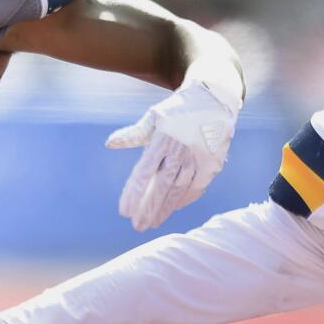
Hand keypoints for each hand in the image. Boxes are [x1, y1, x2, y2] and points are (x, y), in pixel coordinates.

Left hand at [107, 83, 237, 230]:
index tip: (124, 212)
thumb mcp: (154, 117)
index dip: (134, 194)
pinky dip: (185, 199)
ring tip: (152, 222)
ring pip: (179, 190)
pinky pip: (197, 186)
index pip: (144, 173)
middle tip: (137, 226)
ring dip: (165, 208)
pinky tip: (174, 208)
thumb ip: (133, 134)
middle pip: (162, 186)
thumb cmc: (177, 110)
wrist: (213, 97)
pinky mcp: (212, 163)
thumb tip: (109, 144)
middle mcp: (181, 151)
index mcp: (163, 140)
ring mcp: (198, 158)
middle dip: (148, 209)